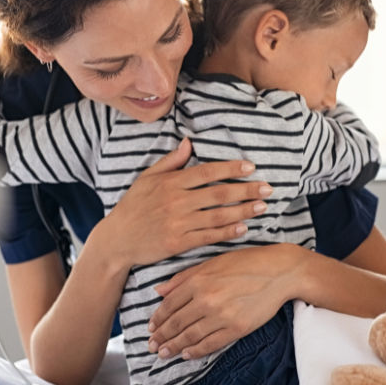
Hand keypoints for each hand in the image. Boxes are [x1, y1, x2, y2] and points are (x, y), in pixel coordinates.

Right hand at [103, 138, 272, 268]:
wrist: (117, 240)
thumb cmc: (133, 207)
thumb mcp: (147, 178)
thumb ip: (171, 161)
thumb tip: (189, 142)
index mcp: (170, 182)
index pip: (206, 172)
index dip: (230, 169)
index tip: (250, 167)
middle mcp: (176, 201)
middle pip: (218, 194)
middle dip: (246, 190)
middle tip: (268, 188)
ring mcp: (178, 223)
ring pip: (217, 215)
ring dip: (242, 211)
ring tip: (261, 206)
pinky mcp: (179, 243)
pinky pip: (209, 236)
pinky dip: (227, 232)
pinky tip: (244, 228)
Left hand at [147, 244, 297, 359]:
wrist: (279, 271)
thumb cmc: (246, 262)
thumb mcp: (212, 262)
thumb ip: (183, 277)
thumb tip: (159, 290)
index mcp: (198, 280)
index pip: (170, 305)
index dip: (158, 318)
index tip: (150, 327)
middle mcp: (207, 299)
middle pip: (176, 323)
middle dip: (161, 336)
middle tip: (151, 346)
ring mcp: (222, 315)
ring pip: (190, 336)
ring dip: (174, 347)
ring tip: (163, 354)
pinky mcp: (237, 328)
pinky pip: (211, 344)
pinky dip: (196, 351)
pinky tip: (186, 354)